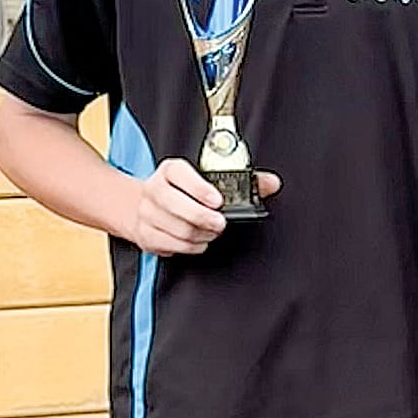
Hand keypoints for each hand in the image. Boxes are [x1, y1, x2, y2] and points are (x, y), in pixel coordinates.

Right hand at [126, 160, 280, 255]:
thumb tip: (272, 183)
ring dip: (201, 235)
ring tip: (211, 232)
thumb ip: (244, 182)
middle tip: (220, 223)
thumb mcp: (212, 181)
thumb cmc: (186, 193)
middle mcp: (154, 189)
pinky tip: (198, 240)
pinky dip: (191, 246)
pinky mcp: (145, 234)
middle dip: (204, 218)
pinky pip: (172, 245)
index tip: (217, 201)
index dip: (199, 188)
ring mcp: (147, 213)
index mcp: (171, 171)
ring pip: (178, 229)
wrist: (147, 207)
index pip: (180, 174)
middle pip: (176, 205)